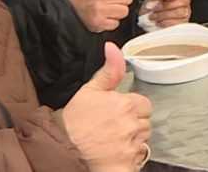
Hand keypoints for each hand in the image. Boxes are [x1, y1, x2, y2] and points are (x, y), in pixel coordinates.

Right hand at [63, 42, 151, 171]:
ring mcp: (131, 145)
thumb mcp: (89, 90)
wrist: (62, 149)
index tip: (118, 112)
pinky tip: (117, 154)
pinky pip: (138, 157)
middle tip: (113, 127)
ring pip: (143, 139)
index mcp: (127, 104)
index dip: (131, 107)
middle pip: (145, 122)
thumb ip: (109, 70)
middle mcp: (132, 124)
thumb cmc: (74, 121)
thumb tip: (113, 47)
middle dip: (133, 123)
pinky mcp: (128, 163)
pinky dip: (130, 157)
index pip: (143, 104)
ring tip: (113, 140)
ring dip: (133, 139)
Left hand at [143, 0, 191, 26]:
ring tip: (153, 16)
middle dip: (166, 5)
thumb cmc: (152, 4)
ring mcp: (185, 11)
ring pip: (180, 12)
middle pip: (183, 1)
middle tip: (154, 8)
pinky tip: (158, 22)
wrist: (148, 16)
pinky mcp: (182, 23)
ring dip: (163, 15)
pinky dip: (165, 23)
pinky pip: (177, 23)